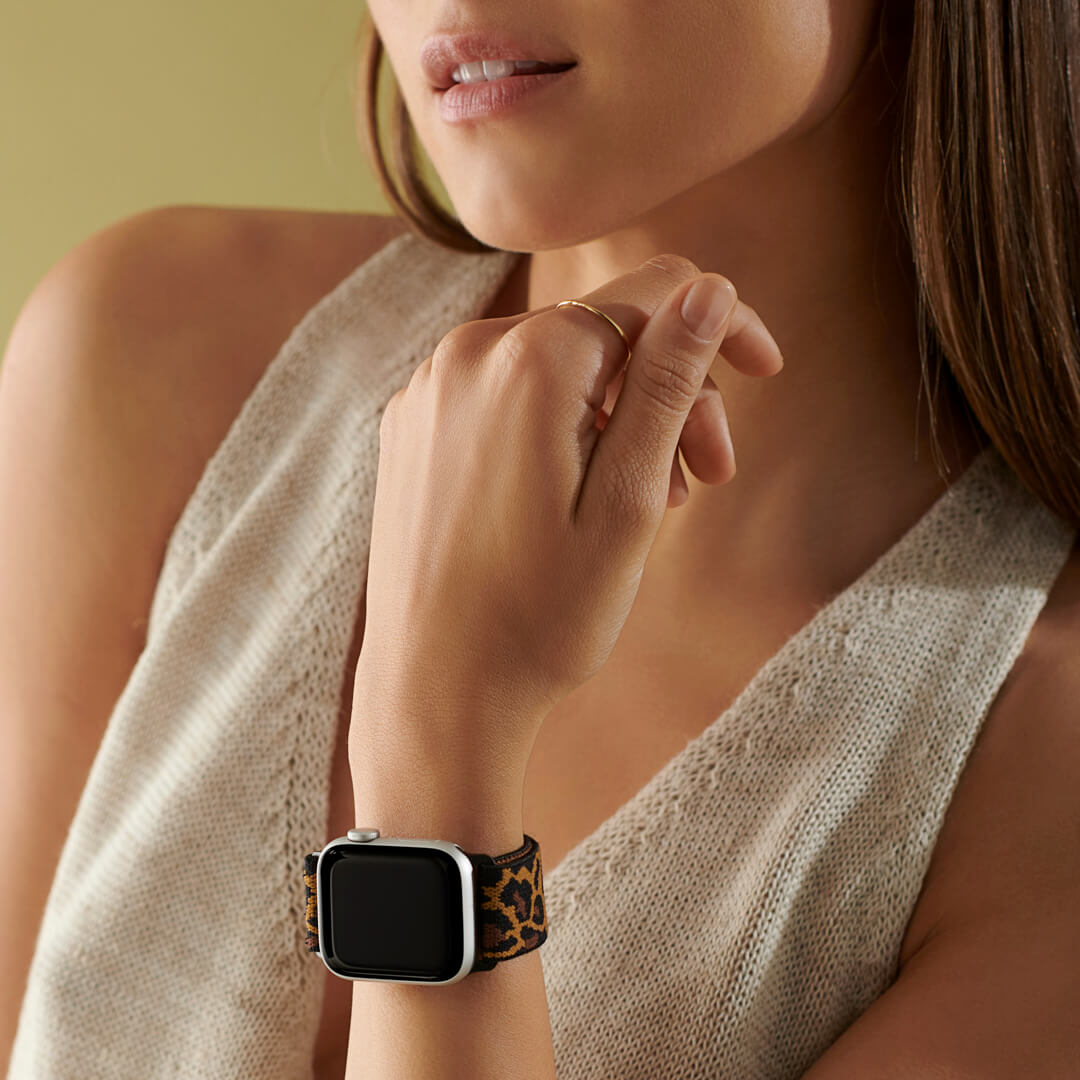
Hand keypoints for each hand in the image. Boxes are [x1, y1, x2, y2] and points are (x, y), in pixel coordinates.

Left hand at [350, 254, 783, 774]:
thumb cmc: (541, 616)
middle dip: (673, 393)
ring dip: (620, 418)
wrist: (435, 695)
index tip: (766, 374)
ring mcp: (429, 390)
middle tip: (710, 478)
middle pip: (605, 335)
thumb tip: (710, 288)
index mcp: (530, 359)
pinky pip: (505, 399)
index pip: (655, 293)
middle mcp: (467, 354)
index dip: (722, 326)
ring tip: (654, 501)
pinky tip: (580, 498)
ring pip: (557, 369)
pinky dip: (559, 430)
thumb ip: (668, 383)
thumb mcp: (630, 499)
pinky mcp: (410, 429)